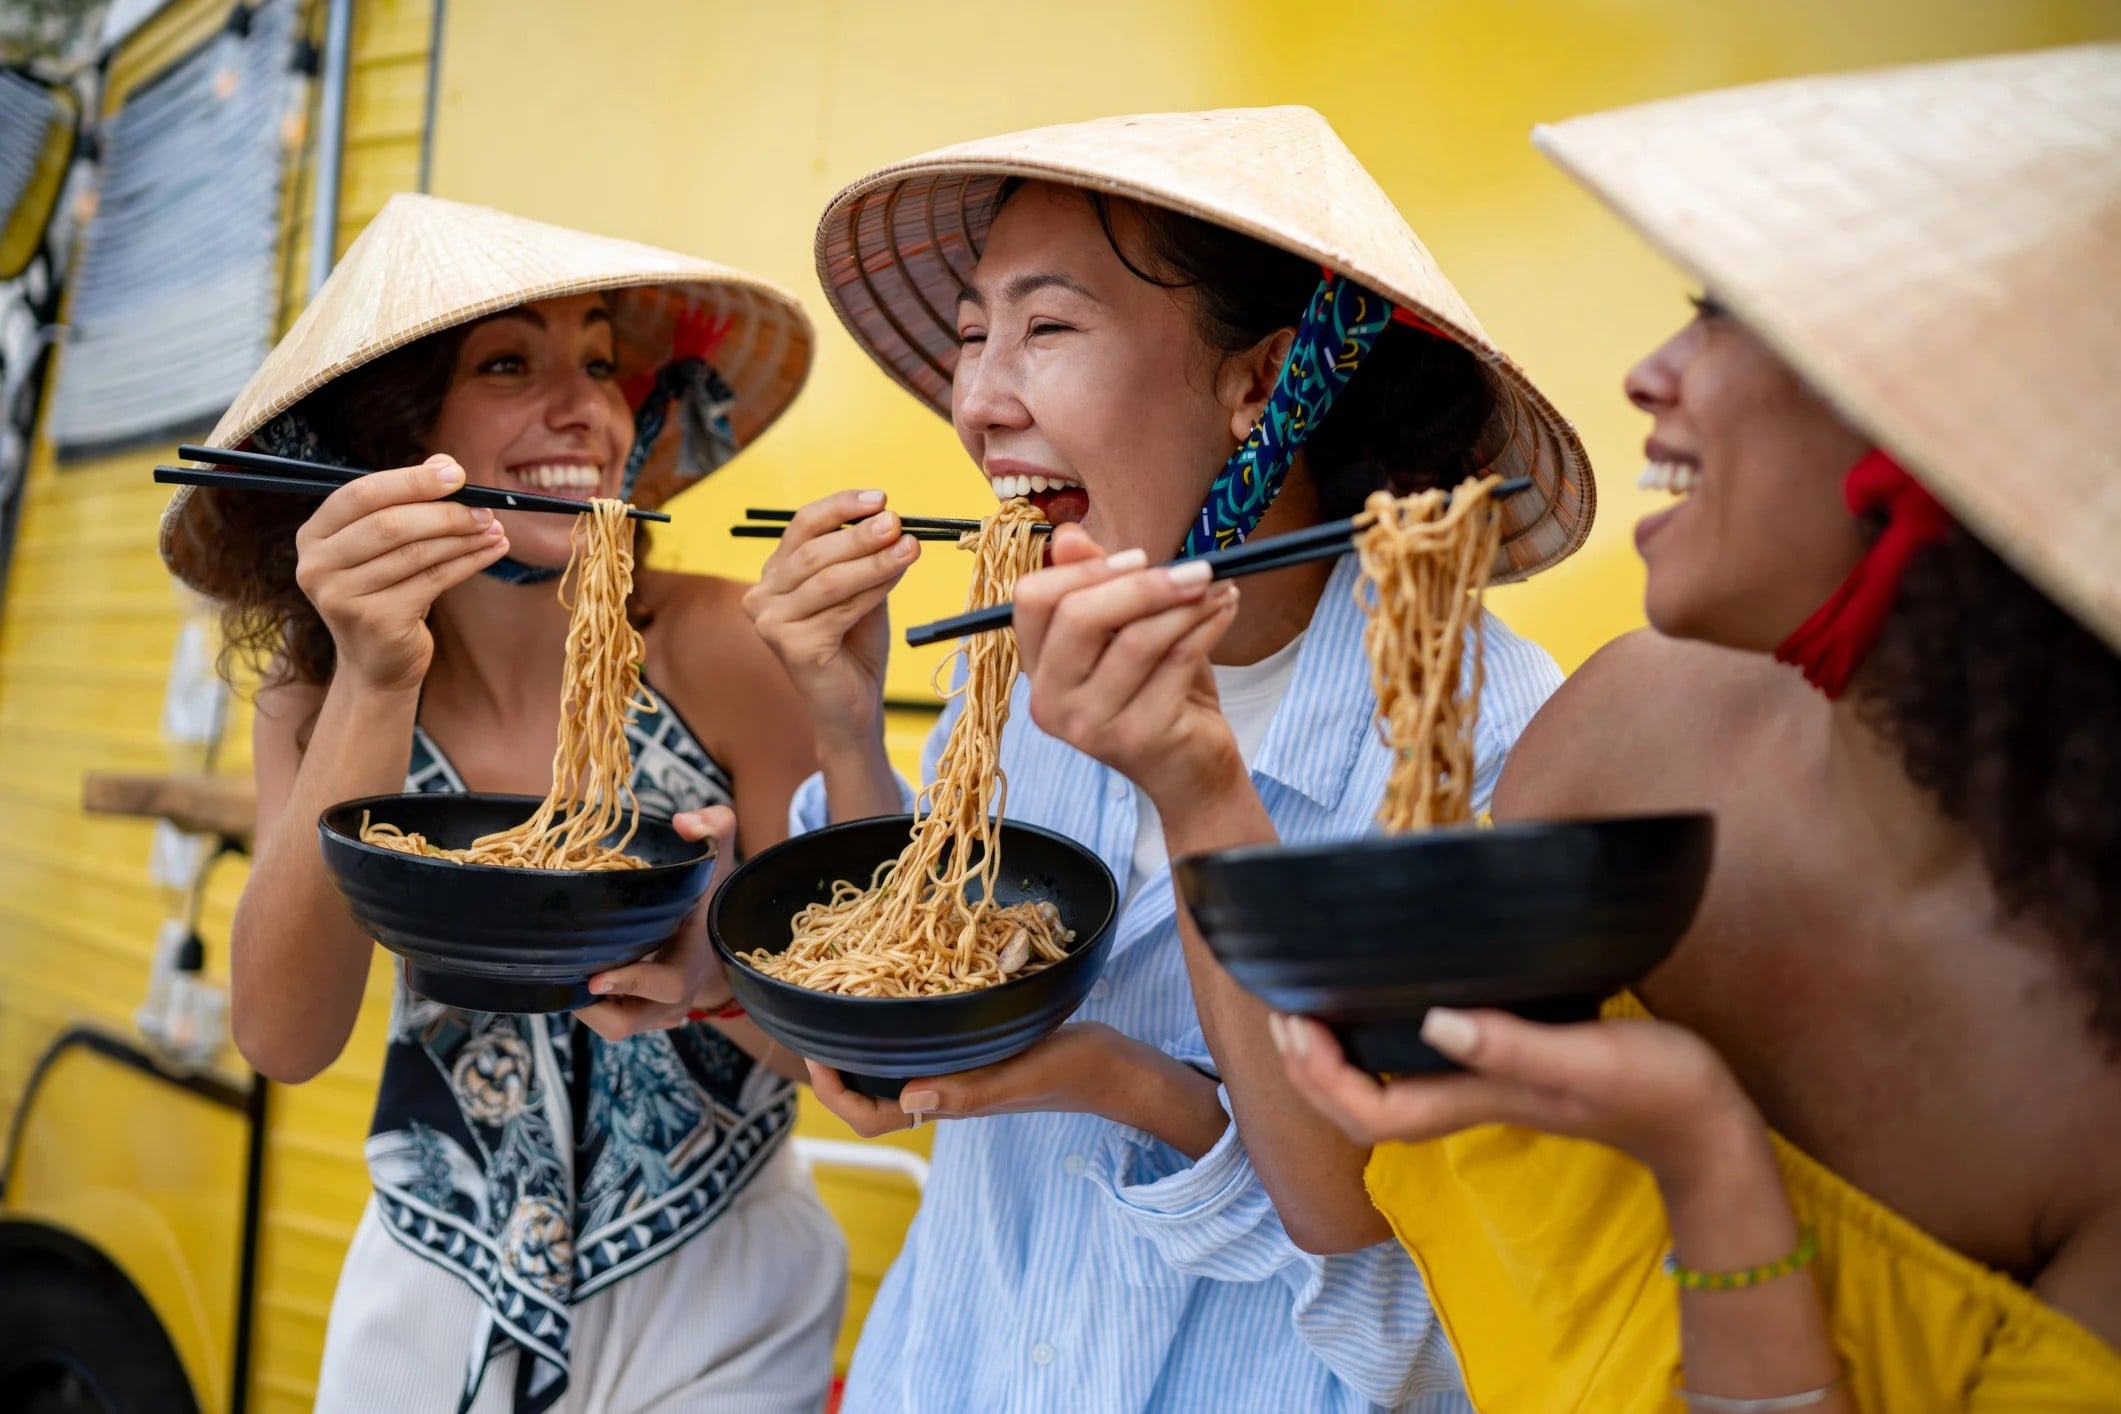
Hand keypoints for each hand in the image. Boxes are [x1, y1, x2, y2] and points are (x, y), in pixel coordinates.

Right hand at [293, 455, 513, 693]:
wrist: (378, 663)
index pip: (361, 495)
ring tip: (495, 528)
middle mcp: (316, 565)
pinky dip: (469, 563)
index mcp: (314, 536)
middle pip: (389, 524)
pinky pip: (433, 580)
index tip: (456, 473)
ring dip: (463, 538)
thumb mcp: (387, 547)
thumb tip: (444, 462)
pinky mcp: (375, 621)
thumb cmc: (384, 592)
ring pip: (416, 553)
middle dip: (444, 512)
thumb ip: (408, 502)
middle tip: (485, 508)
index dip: (411, 480)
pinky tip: (492, 551)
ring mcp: (341, 597)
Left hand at [576, 806, 738, 1040]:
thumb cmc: (710, 898)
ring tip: (566, 970)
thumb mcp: (719, 859)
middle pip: (626, 1022)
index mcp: (692, 962)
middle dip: (592, 1006)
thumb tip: (684, 821)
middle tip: (565, 976)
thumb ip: (715, 827)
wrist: (716, 942)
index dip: (631, 984)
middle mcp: (674, 999)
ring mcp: (655, 1015)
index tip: (596, 978)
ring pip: (611, 1027)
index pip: (667, 984)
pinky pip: (606, 1022)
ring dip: (585, 1007)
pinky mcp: (638, 1019)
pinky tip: (575, 972)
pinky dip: (587, 1005)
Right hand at [742, 490, 918, 745]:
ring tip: (909, 547)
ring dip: (873, 561)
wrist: (852, 706)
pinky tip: (896, 578)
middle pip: (813, 552)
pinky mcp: (791, 647)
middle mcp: (762, 596)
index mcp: (775, 574)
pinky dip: (872, 590)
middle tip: (898, 523)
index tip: (880, 498)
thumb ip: (866, 559)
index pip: (802, 526)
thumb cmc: (855, 645)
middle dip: (860, 535)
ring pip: (828, 579)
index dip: (840, 508)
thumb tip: (893, 521)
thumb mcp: (861, 591)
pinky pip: (839, 609)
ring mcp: (771, 623)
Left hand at [806, 1021, 1136, 1138]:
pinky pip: (925, 1046)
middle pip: (873, 1094)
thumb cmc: (1072, 1071)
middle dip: (838, 1067)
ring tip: (848, 1006)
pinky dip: (903, 1027)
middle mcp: (946, 1090)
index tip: (815, 1053)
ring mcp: (961, 1072)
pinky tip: (903, 993)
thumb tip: (908, 1098)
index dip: (834, 1093)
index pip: (872, 1117)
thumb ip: (969, 1090)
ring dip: (866, 1046)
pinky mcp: (978, 1050)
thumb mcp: (1020, 1073)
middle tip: (818, 1021)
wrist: (1115, 1067)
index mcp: (948, 1103)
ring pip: (896, 1068)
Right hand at [1012, 523, 1244, 810]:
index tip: (1138, 557)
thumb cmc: (1158, 695)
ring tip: (1219, 588)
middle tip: (1195, 569)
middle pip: (1080, 615)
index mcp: (1038, 669)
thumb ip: (1099, 586)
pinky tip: (1226, 609)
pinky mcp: (1139, 736)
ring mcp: (1091, 725)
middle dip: (1143, 584)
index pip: (1032, 600)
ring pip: (1137, 638)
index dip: (1084, 569)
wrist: (1192, 771)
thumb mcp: (1125, 633)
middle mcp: (1051, 701)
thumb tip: (1067, 534)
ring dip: (1187, 603)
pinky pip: (1178, 660)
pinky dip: (1208, 625)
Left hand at [1273, 1006, 1759, 1183]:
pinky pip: (1421, 1068)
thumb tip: (1436, 1024)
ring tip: (1311, 1009)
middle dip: (1310, 1070)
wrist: (1708, 1128)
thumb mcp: (1587, 1056)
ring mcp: (1486, 1090)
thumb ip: (1512, 1045)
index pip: (1371, 1113)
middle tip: (1283, 1013)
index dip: (1322, 1077)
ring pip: (1385, 1091)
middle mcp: (1469, 1099)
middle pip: (1362, 1110)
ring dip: (1337, 1059)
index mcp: (1478, 1099)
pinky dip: (1382, 1044)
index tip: (1297, 1023)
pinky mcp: (1506, 1072)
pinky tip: (1383, 1004)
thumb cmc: (1657, 1089)